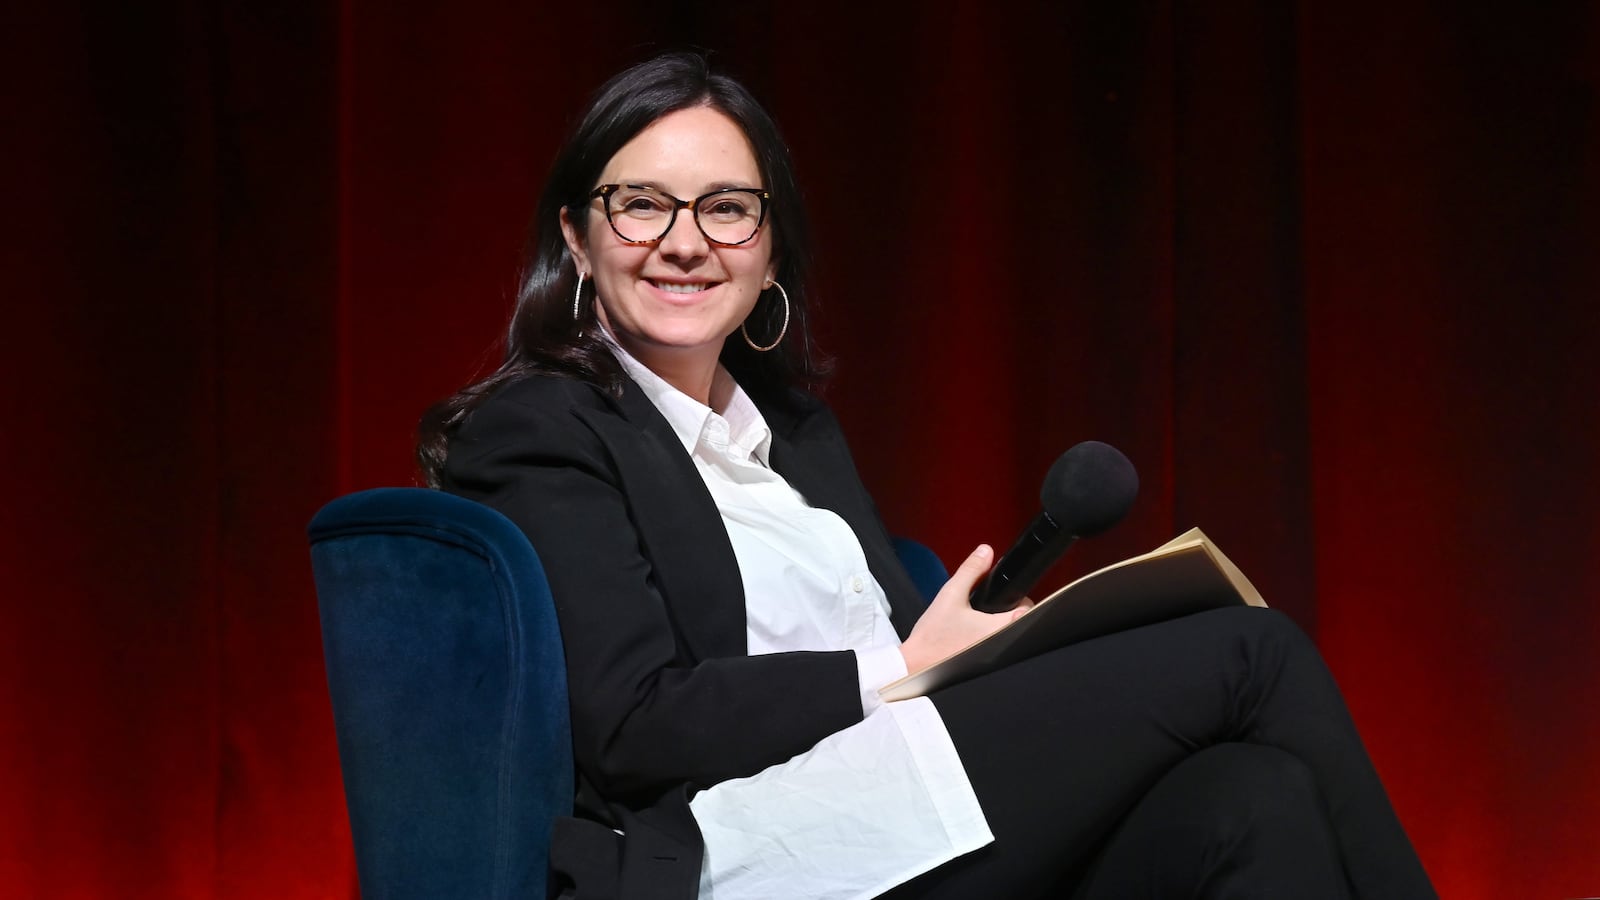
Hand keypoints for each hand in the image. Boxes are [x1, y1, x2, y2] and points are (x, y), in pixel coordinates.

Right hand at [899, 545, 1034, 674]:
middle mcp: (1002, 645)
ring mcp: (995, 658)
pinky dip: (991, 640)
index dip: (1019, 598)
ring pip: (1009, 636)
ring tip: (979, 622)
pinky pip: (997, 648)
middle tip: (988, 607)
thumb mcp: (951, 594)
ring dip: (1000, 627)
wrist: (916, 665)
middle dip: (1008, 611)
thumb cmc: (932, 637)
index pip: (1027, 609)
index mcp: (999, 627)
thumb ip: (971, 570)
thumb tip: (985, 552)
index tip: (1007, 595)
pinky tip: (972, 637)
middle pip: (1021, 623)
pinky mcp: (985, 666)